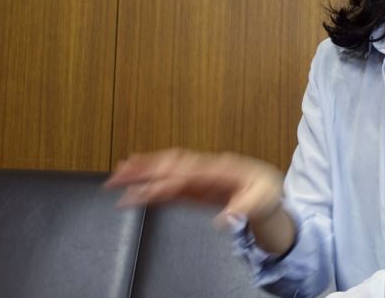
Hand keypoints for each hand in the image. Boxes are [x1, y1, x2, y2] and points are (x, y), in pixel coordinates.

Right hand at [104, 148, 285, 227]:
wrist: (267, 189)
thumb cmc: (266, 192)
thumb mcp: (264, 201)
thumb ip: (245, 208)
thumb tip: (226, 219)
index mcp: (220, 170)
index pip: (189, 173)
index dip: (167, 179)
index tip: (148, 187)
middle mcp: (205, 169)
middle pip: (170, 165)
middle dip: (144, 169)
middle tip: (118, 174)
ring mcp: (197, 177)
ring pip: (165, 170)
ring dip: (142, 171)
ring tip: (117, 174)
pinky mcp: (194, 187)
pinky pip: (169, 182)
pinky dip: (150, 182)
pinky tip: (135, 186)